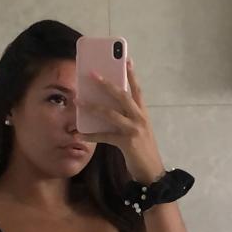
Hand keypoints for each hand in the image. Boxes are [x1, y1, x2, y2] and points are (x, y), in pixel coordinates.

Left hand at [78, 57, 165, 183]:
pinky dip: (91, 135)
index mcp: (143, 113)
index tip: (126, 59)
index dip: (131, 74)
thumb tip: (107, 107)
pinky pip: (105, 136)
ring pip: (111, 113)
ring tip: (79, 101)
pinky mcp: (127, 142)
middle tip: (92, 74)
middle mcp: (140, 118)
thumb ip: (128, 118)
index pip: (137, 89)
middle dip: (106, 84)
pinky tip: (79, 134)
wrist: (152, 172)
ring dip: (93, 107)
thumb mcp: (139, 130)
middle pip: (122, 95)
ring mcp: (134, 129)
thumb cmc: (143, 150)